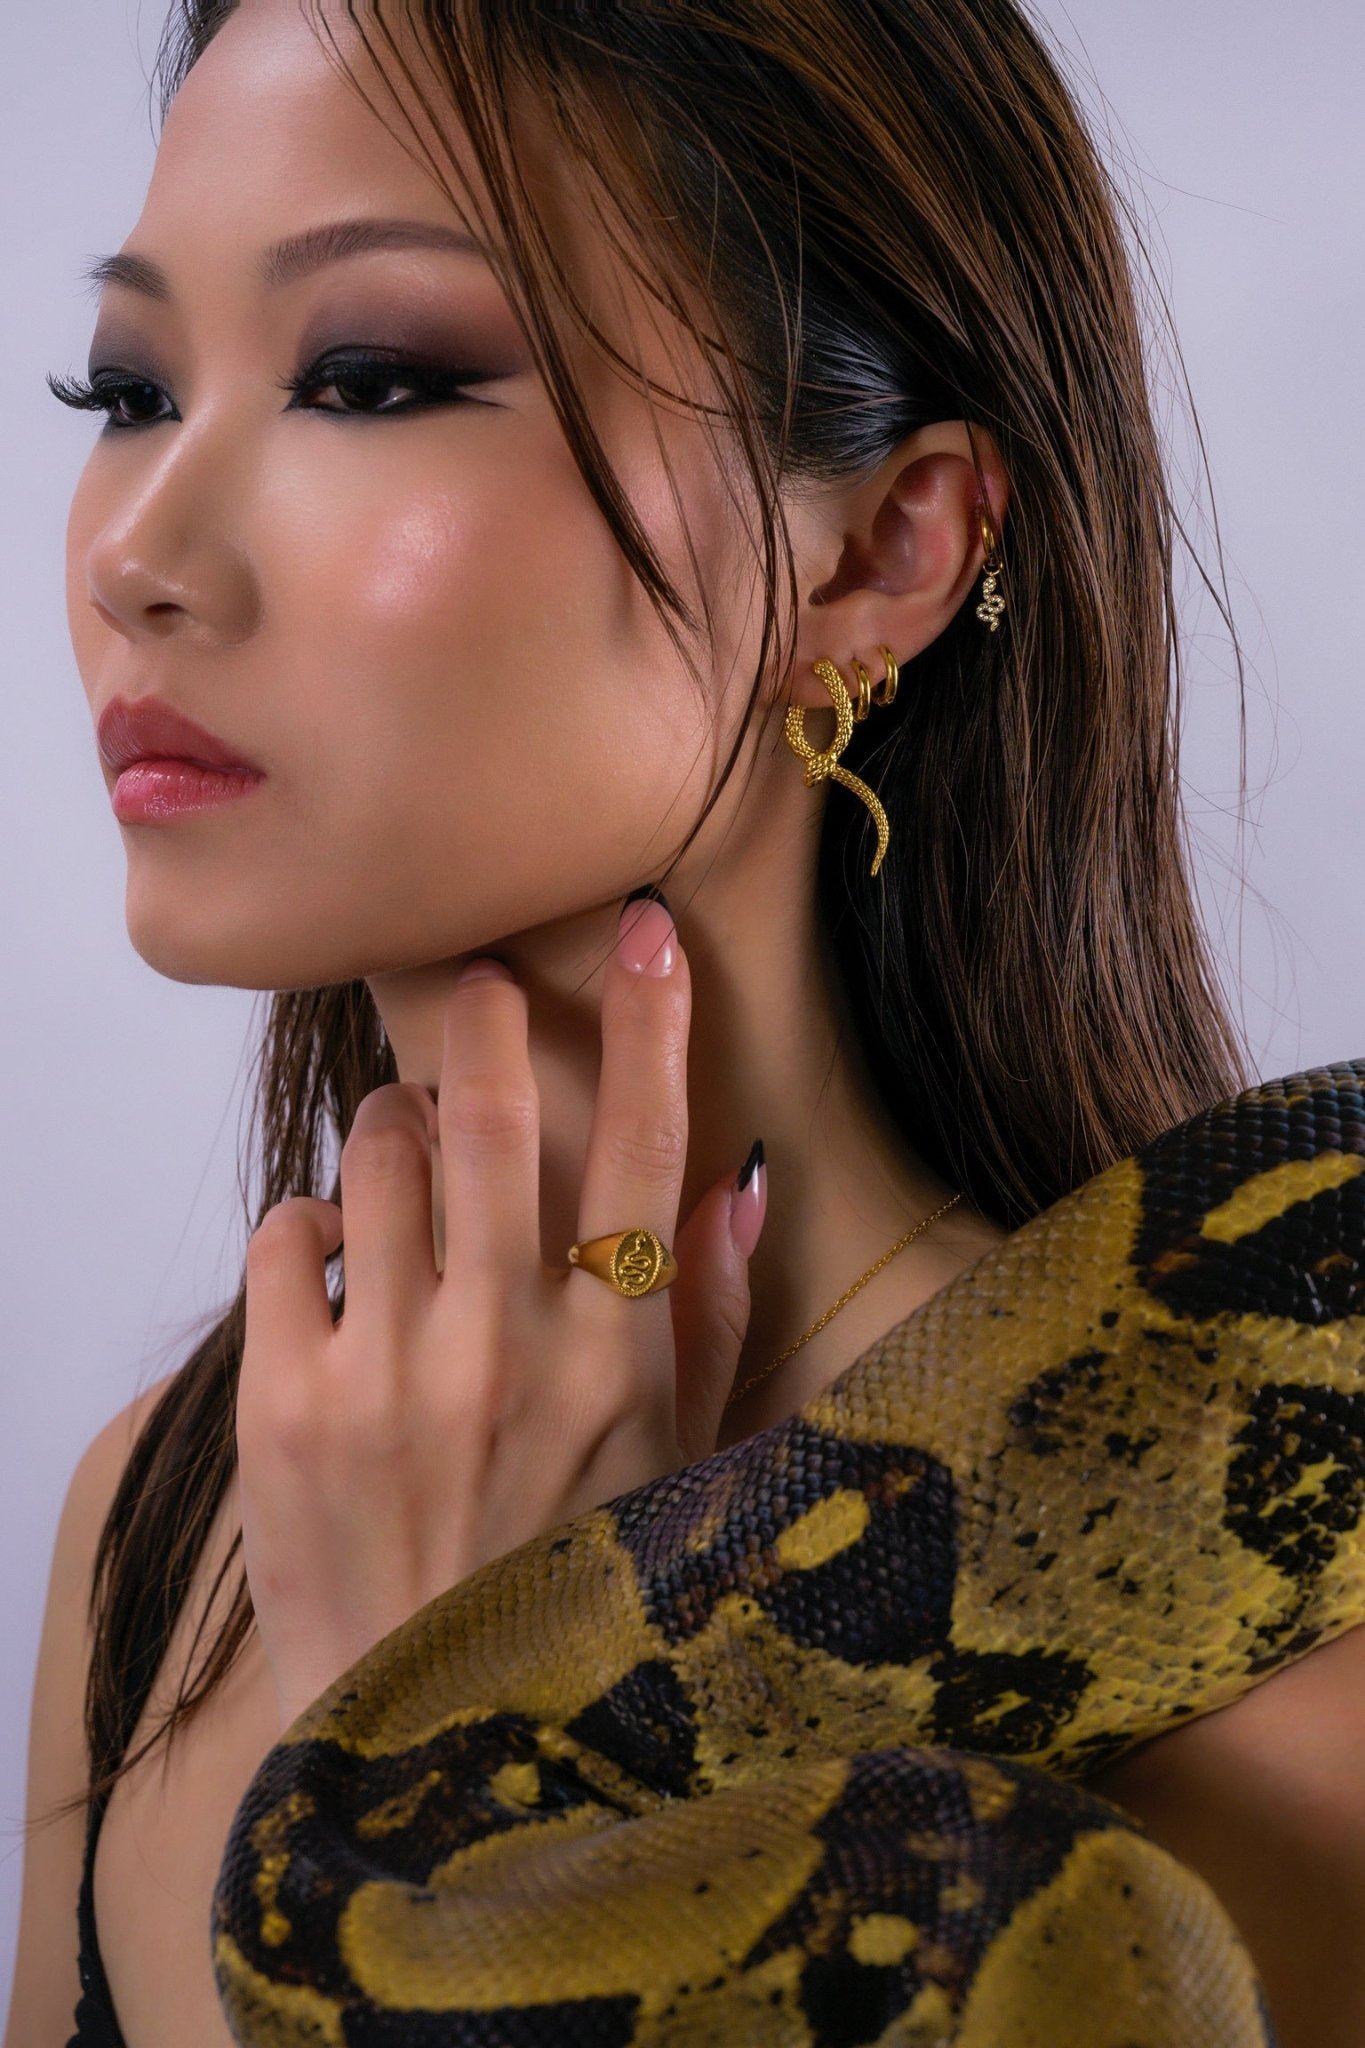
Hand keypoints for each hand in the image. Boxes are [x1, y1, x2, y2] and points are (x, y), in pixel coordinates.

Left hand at [235, 896, 765, 1730]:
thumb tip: (738, 1179)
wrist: (431, 1742)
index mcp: (616, 1360)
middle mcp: (503, 1352)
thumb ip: (706, 1318)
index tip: (646, 932)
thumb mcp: (678, 1466)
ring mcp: (386, 1377)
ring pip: (378, 1158)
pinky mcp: (284, 1409)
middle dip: (485, 1023)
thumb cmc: (573, 1588)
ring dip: (395, 1124)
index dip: (653, 1023)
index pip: (643, 1150)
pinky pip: (286, 1236)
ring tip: (409, 1156)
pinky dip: (313, 1219)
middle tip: (482, 992)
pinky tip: (340, 1259)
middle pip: (487, 1119)